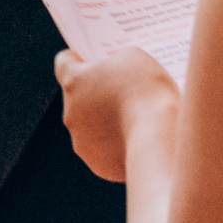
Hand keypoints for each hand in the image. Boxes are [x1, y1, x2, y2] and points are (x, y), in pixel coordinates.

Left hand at [55, 46, 178, 183]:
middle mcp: (70, 113)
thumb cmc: (147, 92)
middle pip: (78, 97)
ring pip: (90, 126)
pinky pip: (105, 150)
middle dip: (97, 92)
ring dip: (106, 121)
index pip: (64, 63)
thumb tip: (114, 74)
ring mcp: (81, 142)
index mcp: (73, 82)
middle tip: (123, 89)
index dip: (78, 58)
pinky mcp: (98, 165)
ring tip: (134, 117)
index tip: (90, 59)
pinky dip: (117, 145)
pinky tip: (138, 138)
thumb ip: (115, 62)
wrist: (159, 137)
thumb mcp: (134, 58)